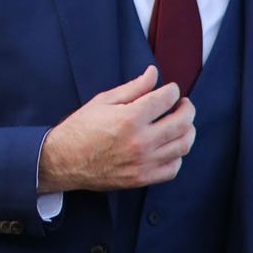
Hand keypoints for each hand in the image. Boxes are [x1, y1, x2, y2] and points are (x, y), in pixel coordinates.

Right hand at [38, 66, 195, 193]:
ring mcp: (143, 162)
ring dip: (188, 131)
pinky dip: (178, 156)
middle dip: (188, 109)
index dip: (173, 91)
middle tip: (184, 105)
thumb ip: (133, 88)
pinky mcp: (143, 178)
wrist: (64, 160)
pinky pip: (173, 168)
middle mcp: (141, 141)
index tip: (171, 90)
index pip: (167, 99)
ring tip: (182, 124)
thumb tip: (154, 73)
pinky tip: (171, 147)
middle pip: (182, 123)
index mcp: (130, 118)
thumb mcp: (104, 101)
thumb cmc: (81, 128)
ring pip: (183, 146)